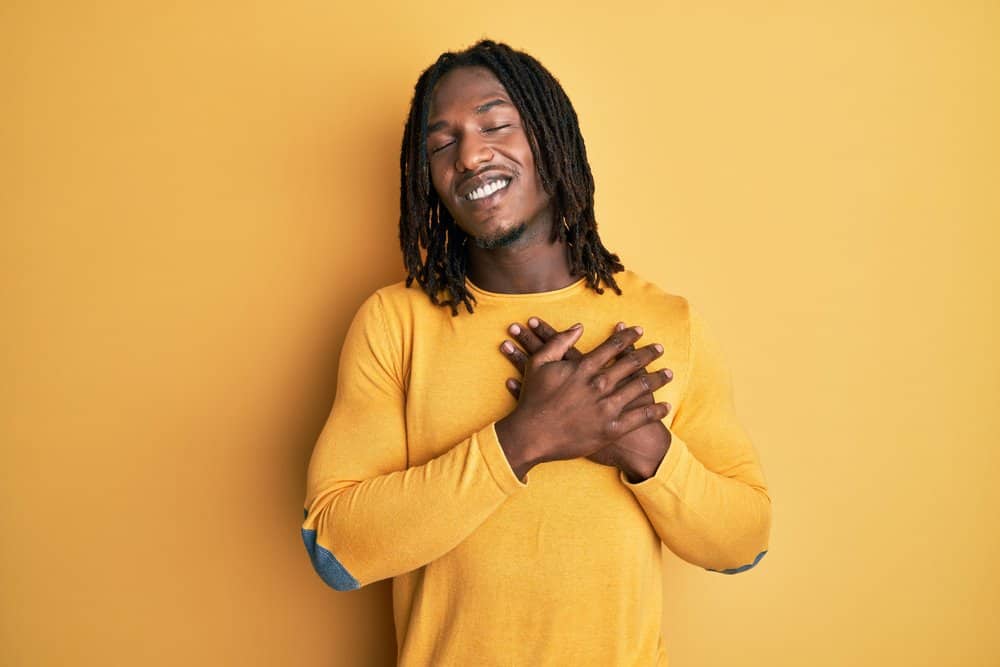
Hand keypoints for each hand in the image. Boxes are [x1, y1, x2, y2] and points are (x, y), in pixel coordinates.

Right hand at [500, 317, 673, 478]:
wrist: (532, 435)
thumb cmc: (533, 399)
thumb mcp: (538, 363)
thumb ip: (558, 342)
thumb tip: (578, 327)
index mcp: (584, 367)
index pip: (613, 346)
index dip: (628, 337)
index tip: (639, 331)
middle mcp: (599, 384)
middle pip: (632, 364)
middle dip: (649, 354)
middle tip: (660, 348)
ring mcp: (607, 407)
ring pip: (641, 388)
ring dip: (658, 379)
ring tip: (668, 373)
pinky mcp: (611, 429)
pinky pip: (640, 417)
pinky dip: (655, 411)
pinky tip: (666, 406)